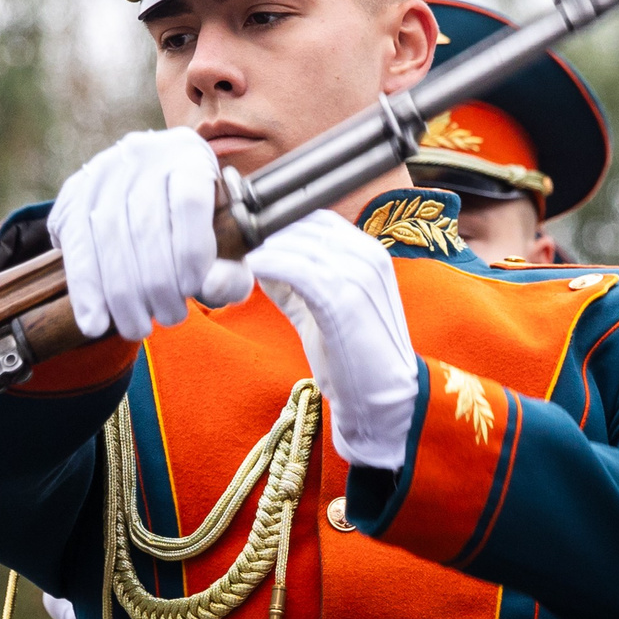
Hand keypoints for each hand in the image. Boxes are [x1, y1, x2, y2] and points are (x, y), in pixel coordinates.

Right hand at [49, 129, 252, 340]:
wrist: (148, 188)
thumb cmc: (195, 224)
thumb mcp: (224, 241)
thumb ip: (230, 271)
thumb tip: (212, 288)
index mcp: (187, 157)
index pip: (189, 201)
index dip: (191, 250)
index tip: (193, 288)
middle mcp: (142, 156)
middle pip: (147, 226)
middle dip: (158, 285)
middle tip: (170, 317)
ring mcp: (102, 173)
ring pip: (109, 239)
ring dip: (124, 296)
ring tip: (140, 327)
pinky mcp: (73, 195)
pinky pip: (77, 248)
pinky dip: (85, 291)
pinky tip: (95, 322)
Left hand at [244, 211, 419, 470]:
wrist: (384, 400)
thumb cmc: (353, 358)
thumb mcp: (325, 310)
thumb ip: (296, 284)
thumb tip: (260, 261)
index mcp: (369, 253)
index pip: (315, 218)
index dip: (279, 223)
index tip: (249, 236)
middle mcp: (367, 256)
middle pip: (304, 224)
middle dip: (266, 232)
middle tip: (234, 244)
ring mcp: (357, 275)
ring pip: (296, 242)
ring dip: (262, 248)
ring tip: (237, 258)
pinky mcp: (342, 299)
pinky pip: (296, 268)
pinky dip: (269, 265)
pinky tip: (251, 271)